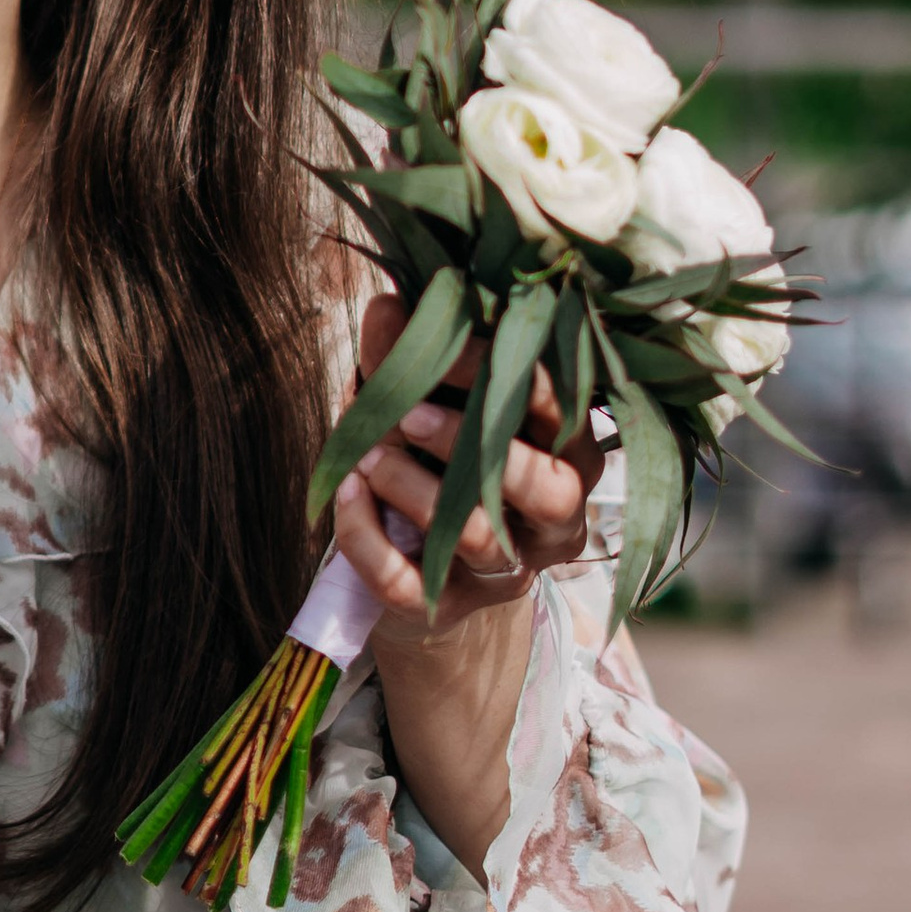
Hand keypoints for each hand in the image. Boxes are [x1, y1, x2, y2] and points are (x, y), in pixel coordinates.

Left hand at [332, 289, 600, 663]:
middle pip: (549, 490)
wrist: (420, 559)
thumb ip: (414, 353)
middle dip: (474, 446)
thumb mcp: (427, 393)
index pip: (558, 407)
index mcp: (565, 446)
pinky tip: (345, 497)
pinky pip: (414, 586)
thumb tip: (390, 305)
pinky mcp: (454, 607)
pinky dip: (368, 541)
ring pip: (479, 538)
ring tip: (363, 454)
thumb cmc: (436, 451)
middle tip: (408, 414)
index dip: (501, 371)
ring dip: (410, 489)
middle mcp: (556, 513)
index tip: (446, 342)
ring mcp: (510, 567)